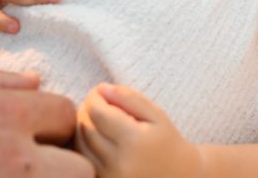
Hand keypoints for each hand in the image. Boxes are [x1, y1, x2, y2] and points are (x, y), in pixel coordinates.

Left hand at [76, 83, 201, 177]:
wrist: (178, 176)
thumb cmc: (166, 141)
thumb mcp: (156, 114)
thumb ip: (129, 97)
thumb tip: (101, 88)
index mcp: (135, 142)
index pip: (99, 113)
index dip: (94, 97)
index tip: (99, 90)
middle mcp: (119, 163)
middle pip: (86, 128)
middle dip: (86, 109)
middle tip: (95, 100)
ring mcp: (108, 177)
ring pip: (80, 145)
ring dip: (81, 126)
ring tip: (94, 116)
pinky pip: (83, 160)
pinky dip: (82, 144)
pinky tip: (93, 134)